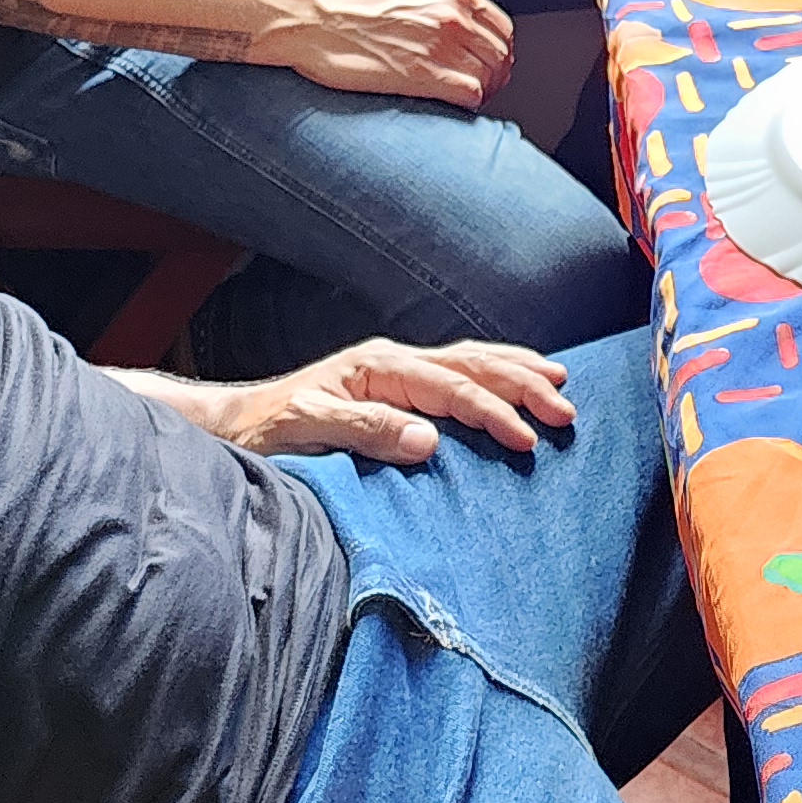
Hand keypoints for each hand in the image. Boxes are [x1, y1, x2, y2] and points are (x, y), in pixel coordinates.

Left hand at [202, 335, 579, 463]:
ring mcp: (397, 372)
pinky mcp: (398, 387)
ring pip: (472, 362)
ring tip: (560, 382)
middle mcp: (393, 362)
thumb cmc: (267, 433)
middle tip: (565, 409)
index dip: (491, 412)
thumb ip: (366, 431)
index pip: (450, 387)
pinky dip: (496, 375)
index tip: (526, 440)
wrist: (236, 428)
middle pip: (473, 364)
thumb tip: (430, 441)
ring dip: (517, 372)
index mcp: (378, 367)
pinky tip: (517, 380)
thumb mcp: (307, 431)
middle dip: (523, 384)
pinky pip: (459, 374)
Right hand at [251, 0, 514, 106]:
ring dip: (483, 92)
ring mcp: (441, 46)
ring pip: (490, 77)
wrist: (312, 19)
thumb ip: (439, 5)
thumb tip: (457, 26)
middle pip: (501, 55)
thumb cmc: (347, 5)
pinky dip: (468, 104)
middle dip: (496, 74)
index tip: (490, 63)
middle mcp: (453, 17)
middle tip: (482, 87)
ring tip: (466, 98)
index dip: (499, 51)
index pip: (502, 28)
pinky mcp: (423, 75)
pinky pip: (470, 95)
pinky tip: (453, 105)